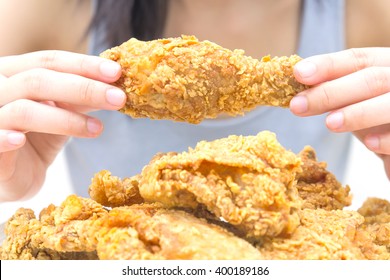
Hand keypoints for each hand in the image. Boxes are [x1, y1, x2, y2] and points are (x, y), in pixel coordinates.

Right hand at [0, 50, 125, 200]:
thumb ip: (79, 98)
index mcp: (13, 73)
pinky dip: (4, 137)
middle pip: (39, 80)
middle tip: (118, 98)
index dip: (84, 65)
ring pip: (24, 109)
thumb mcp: (60, 112)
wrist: (7, 173)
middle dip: (84, 89)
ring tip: (98, 128)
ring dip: (65, 119)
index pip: (50, 62)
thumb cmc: (33, 137)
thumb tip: (115, 86)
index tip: (117, 72)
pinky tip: (21, 140)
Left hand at [290, 48, 389, 177]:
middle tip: (297, 106)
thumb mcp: (354, 101)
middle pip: (371, 79)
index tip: (298, 73)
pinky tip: (370, 143)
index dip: (327, 65)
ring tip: (329, 124)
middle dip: (331, 92)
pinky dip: (388, 139)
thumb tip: (295, 86)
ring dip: (359, 113)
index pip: (357, 60)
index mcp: (386, 65)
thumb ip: (332, 91)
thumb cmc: (377, 120)